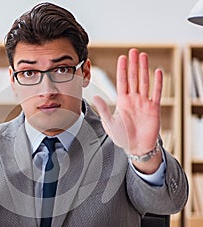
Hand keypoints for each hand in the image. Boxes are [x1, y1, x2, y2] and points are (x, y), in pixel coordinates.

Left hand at [92, 48, 162, 172]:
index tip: (122, 57)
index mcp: (122, 102)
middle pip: (133, 78)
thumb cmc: (122, 137)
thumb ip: (103, 109)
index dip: (122, 69)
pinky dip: (158, 83)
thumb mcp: (110, 123)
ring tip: (143, 56)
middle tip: (133, 51)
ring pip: (144, 82)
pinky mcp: (154, 108)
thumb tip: (95, 97)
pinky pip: (156, 93)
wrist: (137, 147)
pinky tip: (157, 72)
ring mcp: (144, 103)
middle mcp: (133, 99)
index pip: (122, 82)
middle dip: (133, 65)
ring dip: (144, 69)